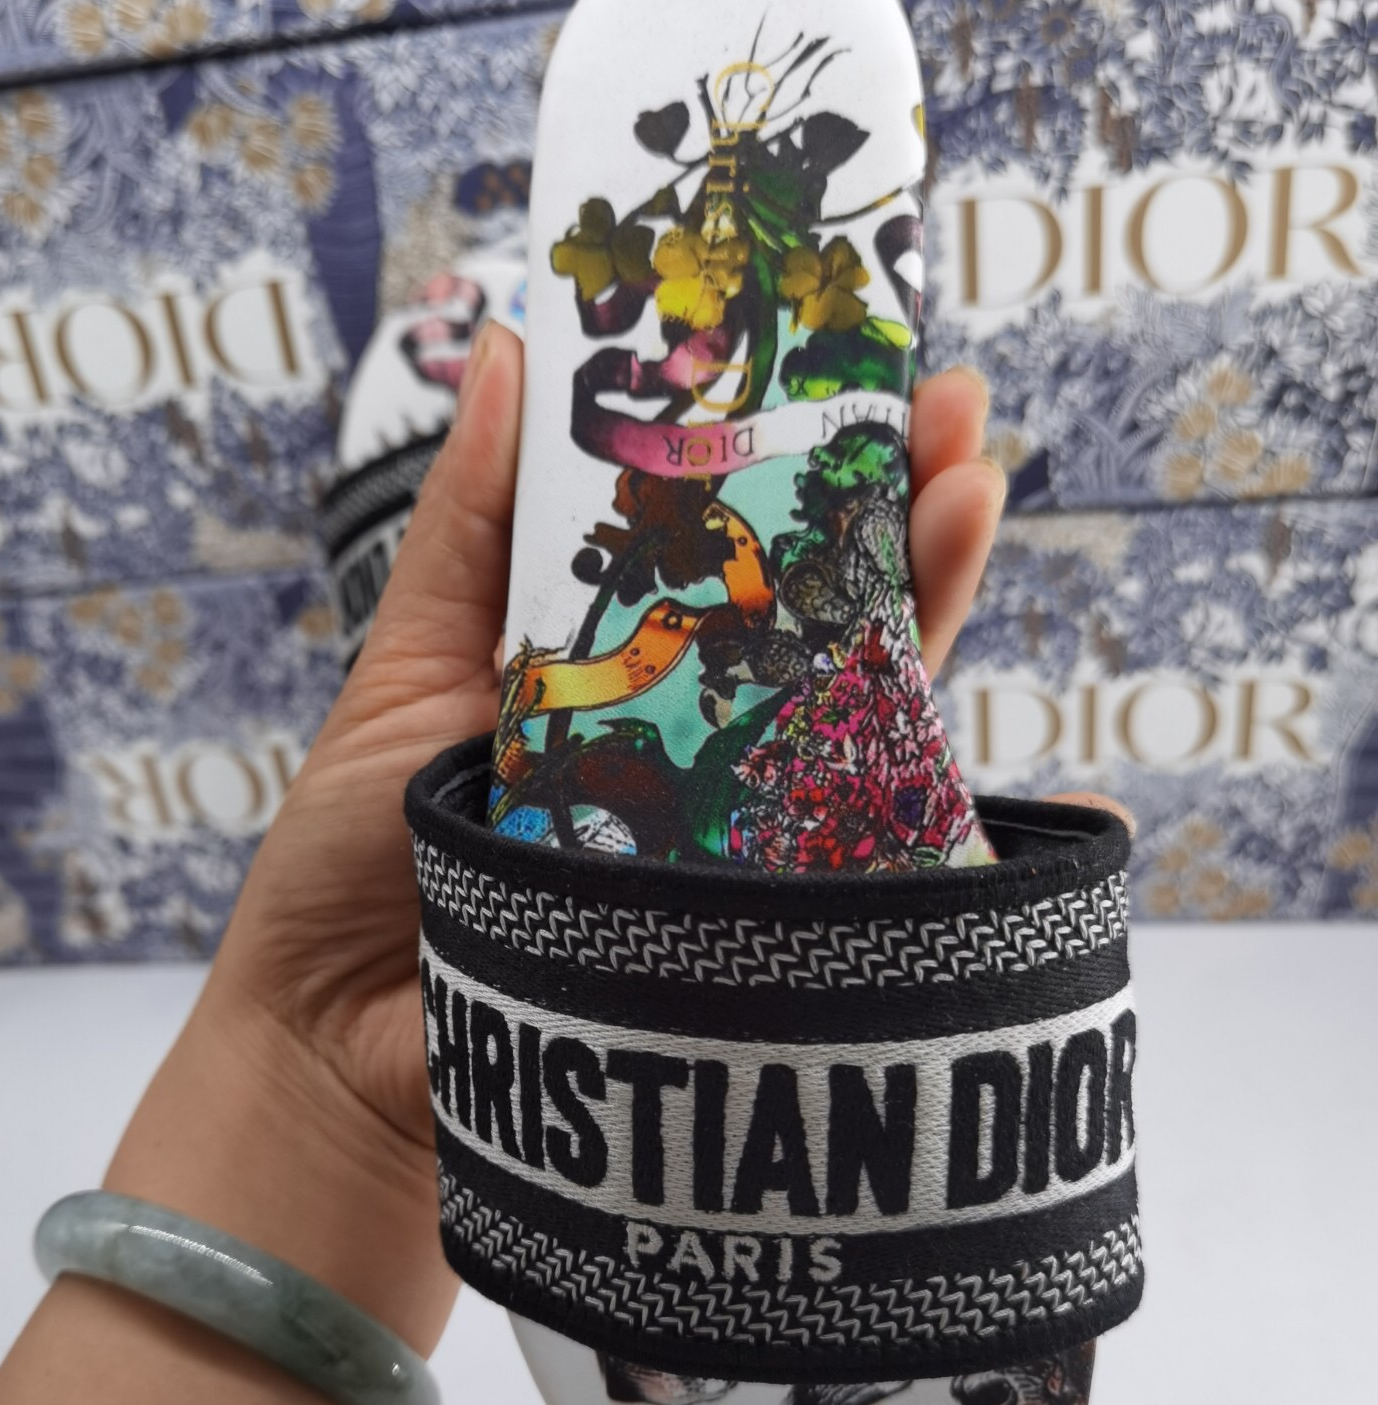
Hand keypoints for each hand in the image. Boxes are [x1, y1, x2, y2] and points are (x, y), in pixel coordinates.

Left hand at [107, 337, 1018, 1355]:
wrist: (332, 1057)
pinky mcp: (757, 937)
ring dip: (934, 608)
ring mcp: (739, 840)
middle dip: (898, 506)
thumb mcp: (408, 670)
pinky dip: (963, 828)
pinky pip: (872, 872)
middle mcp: (697, 744)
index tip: (850, 357)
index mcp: (619, 666)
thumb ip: (473, 527)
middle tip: (958, 409)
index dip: (793, 453)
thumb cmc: (354, 863)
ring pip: (864, 715)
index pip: (729, 542)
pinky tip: (1072, 797)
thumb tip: (511, 347)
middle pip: (824, 612)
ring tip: (977, 494)